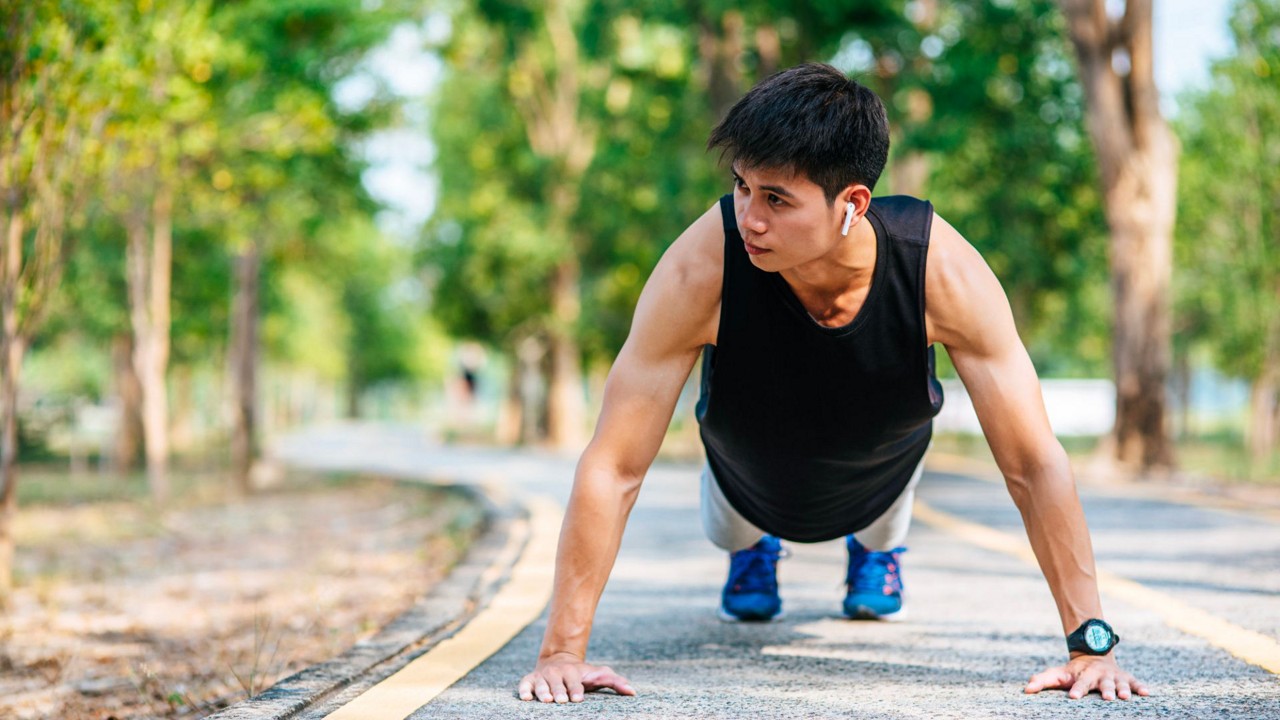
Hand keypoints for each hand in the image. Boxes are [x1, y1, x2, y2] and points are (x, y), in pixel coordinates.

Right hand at [518, 652, 635, 702]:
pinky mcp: (529, 680)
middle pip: (558, 684)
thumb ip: (615, 682)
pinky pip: (524, 684)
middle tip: (561, 700)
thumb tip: (632, 692)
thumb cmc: (582, 674)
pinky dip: (524, 690)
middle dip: (559, 692)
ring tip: (545, 700)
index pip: (576, 682)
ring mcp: (543, 676)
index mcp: (573, 672)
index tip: (578, 698)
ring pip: (541, 684)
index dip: (576, 690)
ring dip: (543, 692)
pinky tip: (526, 697)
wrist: (559, 659)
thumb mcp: (598, 675)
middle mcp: (557, 673)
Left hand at [1024, 654, 1149, 700]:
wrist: (1094, 654)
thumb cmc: (1074, 671)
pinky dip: (1141, 687)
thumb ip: (1043, 680)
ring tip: (1125, 697)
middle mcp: (1100, 675)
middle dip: (1105, 690)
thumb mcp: (1059, 673)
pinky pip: (1135, 683)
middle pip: (1102, 684)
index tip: (1073, 696)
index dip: (1076, 689)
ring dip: (1123, 690)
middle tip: (1107, 698)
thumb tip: (1026, 688)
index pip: (1079, 683)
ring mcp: (1114, 677)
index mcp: (1083, 675)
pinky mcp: (1126, 678)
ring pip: (1120, 683)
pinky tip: (1147, 693)